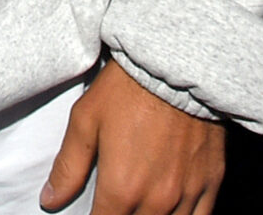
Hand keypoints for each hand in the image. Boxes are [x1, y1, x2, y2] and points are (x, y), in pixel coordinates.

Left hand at [42, 60, 222, 214]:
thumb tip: (50, 200)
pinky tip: (173, 211)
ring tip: (140, 207)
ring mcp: (187, 193)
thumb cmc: (127, 88)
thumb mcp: (86, 120)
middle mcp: (156, 200)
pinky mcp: (211, 180)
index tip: (95, 211)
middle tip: (117, 203)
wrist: (177, 63)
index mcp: (121, 189)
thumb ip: (68, 167)